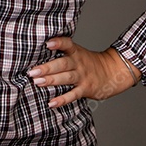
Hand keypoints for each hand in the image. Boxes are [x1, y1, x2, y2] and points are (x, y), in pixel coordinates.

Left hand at [26, 36, 140, 107]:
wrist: (112, 72)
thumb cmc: (88, 63)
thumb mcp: (78, 53)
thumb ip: (62, 54)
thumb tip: (37, 55)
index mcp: (76, 52)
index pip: (67, 44)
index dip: (58, 43)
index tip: (47, 43)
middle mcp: (79, 63)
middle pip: (63, 64)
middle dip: (47, 68)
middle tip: (32, 72)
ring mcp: (82, 76)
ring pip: (66, 78)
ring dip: (51, 80)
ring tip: (38, 83)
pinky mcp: (85, 89)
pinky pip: (73, 95)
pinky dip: (62, 99)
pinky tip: (51, 103)